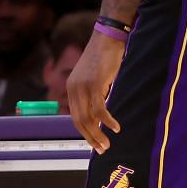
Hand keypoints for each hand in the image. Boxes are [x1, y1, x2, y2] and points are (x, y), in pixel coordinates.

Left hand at [66, 29, 124, 152]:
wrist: (108, 38)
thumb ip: (94, 95)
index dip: (85, 133)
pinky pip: (100, 108)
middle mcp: (73, 89)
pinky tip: (115, 127)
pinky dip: (108, 120)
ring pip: (88, 117)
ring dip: (98, 133)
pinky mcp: (94, 84)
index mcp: (71, 89)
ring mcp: (83, 86)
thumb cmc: (105, 58)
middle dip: (91, 138)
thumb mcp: (96, 79)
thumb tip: (99, 114)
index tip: (95, 144)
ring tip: (108, 143)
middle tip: (102, 149)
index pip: (75, 117)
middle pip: (79, 121)